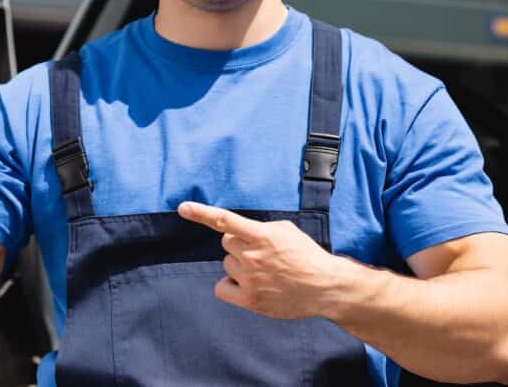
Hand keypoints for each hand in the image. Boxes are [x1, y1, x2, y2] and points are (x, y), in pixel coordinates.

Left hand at [177, 201, 358, 320]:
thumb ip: (259, 228)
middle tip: (261, 254)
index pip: (225, 221)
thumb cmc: (305, 256)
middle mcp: (253, 256)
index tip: (182, 208)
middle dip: (240, 245)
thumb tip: (237, 231)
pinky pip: (222, 287)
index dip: (202, 213)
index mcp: (262, 236)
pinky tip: (248, 286)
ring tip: (264, 272)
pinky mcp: (249, 300)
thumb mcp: (285, 231)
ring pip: (227, 264)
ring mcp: (250, 279)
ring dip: (239, 265)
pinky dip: (231, 286)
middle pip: (226, 243)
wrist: (324, 287)